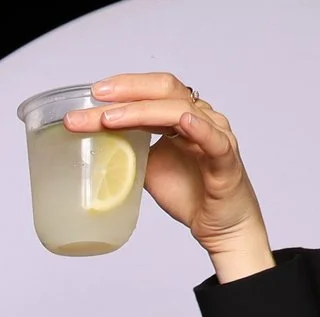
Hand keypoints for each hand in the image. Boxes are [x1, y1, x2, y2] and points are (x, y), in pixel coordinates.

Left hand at [69, 73, 272, 280]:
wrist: (218, 225)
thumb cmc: (190, 192)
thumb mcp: (147, 168)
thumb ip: (127, 152)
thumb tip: (94, 146)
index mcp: (182, 116)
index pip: (153, 91)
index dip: (125, 88)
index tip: (93, 91)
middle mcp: (201, 117)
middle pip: (164, 91)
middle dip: (128, 91)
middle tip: (97, 94)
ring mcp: (216, 135)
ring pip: (181, 112)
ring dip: (143, 112)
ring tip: (110, 118)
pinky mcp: (226, 161)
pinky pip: (214, 141)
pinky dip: (199, 128)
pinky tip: (183, 122)